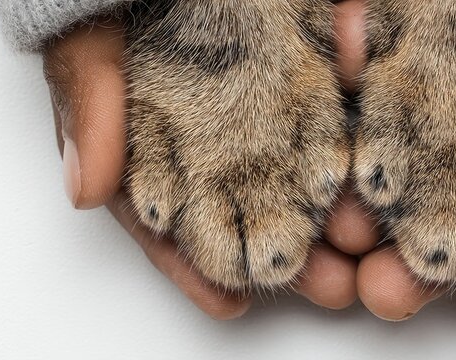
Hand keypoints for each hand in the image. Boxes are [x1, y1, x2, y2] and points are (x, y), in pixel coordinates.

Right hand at [43, 15, 363, 318]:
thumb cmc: (111, 5)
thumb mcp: (91, 49)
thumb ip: (91, 107)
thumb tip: (87, 189)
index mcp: (148, 145)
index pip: (169, 221)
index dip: (196, 266)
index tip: (229, 302)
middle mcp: (205, 136)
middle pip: (244, 208)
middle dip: (284, 253)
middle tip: (325, 287)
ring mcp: (253, 105)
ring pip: (289, 172)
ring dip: (326, 214)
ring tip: (357, 253)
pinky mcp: (294, 66)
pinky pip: (323, 108)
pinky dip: (344, 140)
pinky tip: (367, 176)